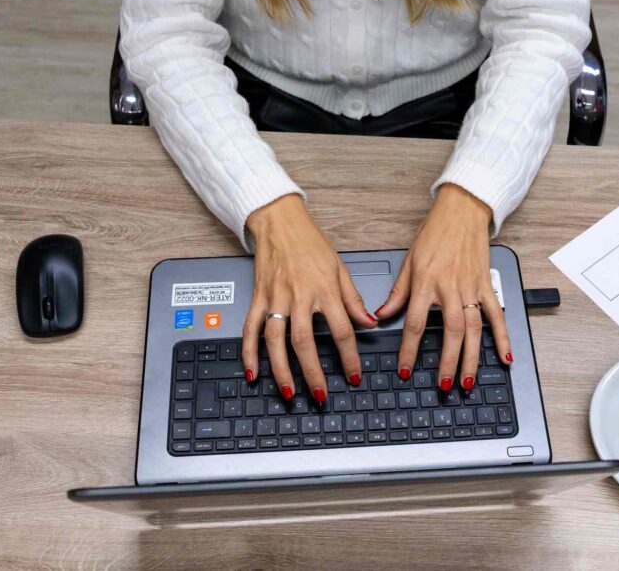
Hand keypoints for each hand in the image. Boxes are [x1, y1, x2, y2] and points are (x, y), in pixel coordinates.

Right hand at [243, 194, 376, 401]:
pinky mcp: (258, 298)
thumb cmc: (311, 244)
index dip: (349, 357)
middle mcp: (299, 295)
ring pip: (275, 340)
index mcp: (324, 289)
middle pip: (305, 342)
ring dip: (281, 370)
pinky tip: (252, 372)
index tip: (353, 375)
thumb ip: (353, 300)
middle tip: (320, 395)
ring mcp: (275, 298)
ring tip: (288, 392)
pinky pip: (250, 329)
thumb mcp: (340, 268)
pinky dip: (248, 352)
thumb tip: (369, 323)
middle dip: (313, 373)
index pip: (341, 330)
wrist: (280, 222)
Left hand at [375, 184, 511, 392]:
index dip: (410, 350)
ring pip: (474, 328)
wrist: (462, 211)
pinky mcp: (487, 285)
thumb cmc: (434, 233)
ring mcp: (472, 288)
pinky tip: (505, 357)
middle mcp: (450, 288)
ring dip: (472, 357)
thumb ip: (398, 293)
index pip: (416, 323)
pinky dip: (502, 337)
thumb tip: (381, 315)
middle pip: (450, 332)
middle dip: (448, 362)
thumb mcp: (409, 261)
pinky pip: (496, 314)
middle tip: (444, 385)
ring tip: (468, 381)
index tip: (405, 369)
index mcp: (426, 282)